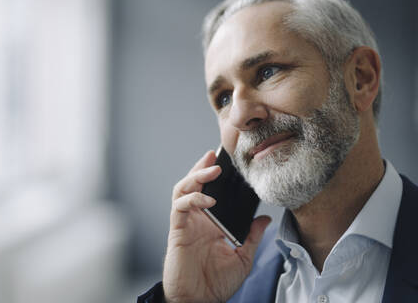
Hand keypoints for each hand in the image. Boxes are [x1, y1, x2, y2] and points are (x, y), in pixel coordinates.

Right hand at [163, 150, 270, 302]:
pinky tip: (208, 200)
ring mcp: (186, 223)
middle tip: (215, 155)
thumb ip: (252, 236)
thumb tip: (265, 218)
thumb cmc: (216, 282)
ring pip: (183, 190)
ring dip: (196, 177)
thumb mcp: (243, 257)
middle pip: (194, 185)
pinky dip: (192, 199)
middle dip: (202, 168)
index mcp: (211, 223)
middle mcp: (197, 219)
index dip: (216, 177)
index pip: (211, 192)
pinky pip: (180, 207)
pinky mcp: (177, 230)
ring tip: (212, 170)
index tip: (228, 163)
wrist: (199, 302)